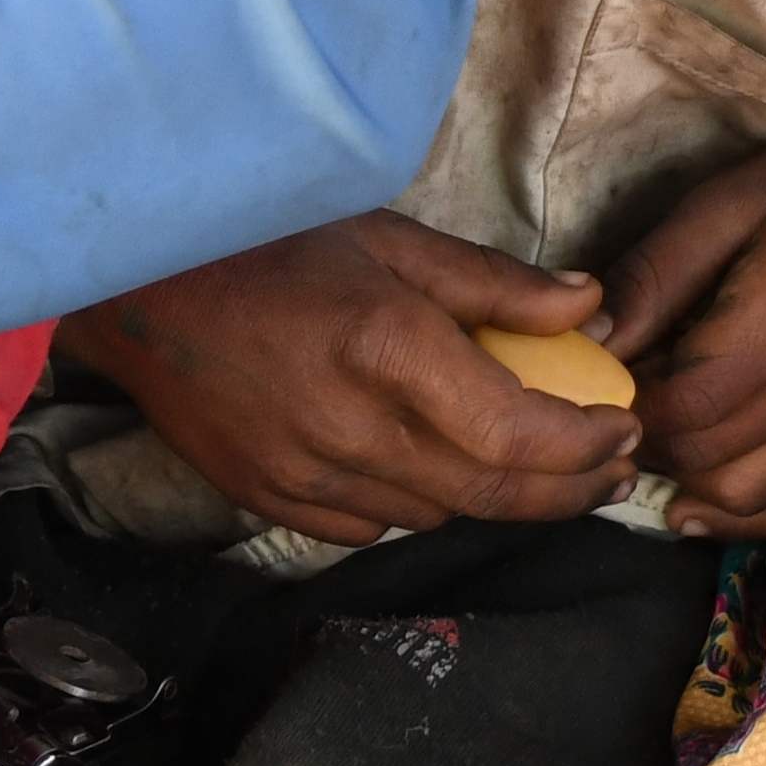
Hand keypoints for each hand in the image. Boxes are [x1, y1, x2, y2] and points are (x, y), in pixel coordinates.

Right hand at [69, 213, 635, 550]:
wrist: (139, 290)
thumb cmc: (269, 244)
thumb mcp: (391, 239)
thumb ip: (495, 285)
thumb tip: (591, 308)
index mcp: (391, 351)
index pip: (520, 435)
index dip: (588, 446)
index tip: (627, 430)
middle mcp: (353, 429)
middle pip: (492, 494)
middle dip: (569, 489)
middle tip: (611, 469)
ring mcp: (307, 476)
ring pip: (437, 516)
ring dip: (496, 497)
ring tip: (534, 464)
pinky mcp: (271, 500)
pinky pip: (375, 526)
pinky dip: (419, 503)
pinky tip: (434, 468)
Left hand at [599, 83, 765, 534]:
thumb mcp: (719, 206)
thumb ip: (652, 278)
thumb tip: (588, 345)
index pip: (688, 399)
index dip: (628, 402)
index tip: (601, 377)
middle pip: (709, 454)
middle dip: (646, 440)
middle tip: (616, 404)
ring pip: (744, 492)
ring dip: (682, 479)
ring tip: (654, 434)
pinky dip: (737, 514)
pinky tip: (693, 497)